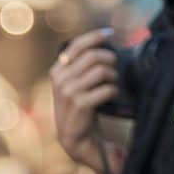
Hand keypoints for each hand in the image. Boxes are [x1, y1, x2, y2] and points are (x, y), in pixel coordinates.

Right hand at [51, 30, 120, 173]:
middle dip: (110, 59)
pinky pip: (106, 89)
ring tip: (113, 84)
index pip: (77, 45)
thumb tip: (103, 40)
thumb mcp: (74, 83)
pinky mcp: (80, 104)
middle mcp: (60, 79)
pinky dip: (114, 91)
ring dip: (113, 76)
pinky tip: (112, 96)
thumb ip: (81, 65)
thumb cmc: (79, 107)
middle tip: (115, 67)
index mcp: (57, 70)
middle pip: (93, 56)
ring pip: (101, 71)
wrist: (74, 139)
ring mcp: (69, 92)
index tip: (110, 34)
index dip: (95, 37)